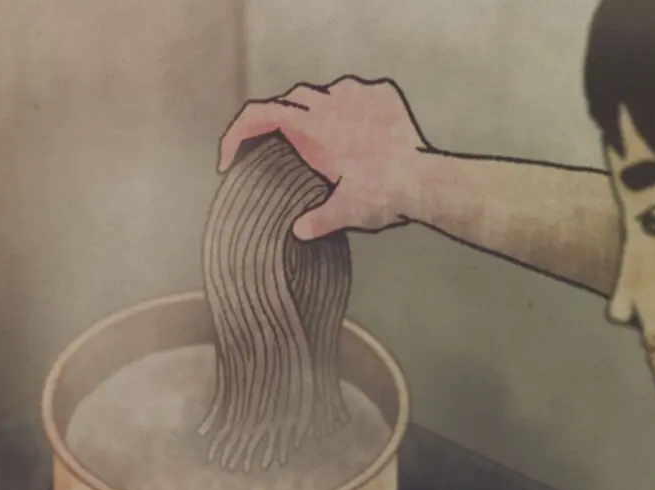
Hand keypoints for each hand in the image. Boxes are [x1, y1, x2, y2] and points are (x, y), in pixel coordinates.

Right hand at [218, 75, 429, 239]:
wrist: (426, 180)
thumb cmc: (383, 196)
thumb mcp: (344, 213)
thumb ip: (317, 221)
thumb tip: (299, 231)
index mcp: (310, 129)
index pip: (257, 116)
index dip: (235, 135)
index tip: (229, 160)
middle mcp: (329, 103)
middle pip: (288, 101)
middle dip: (276, 122)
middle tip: (276, 149)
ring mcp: (357, 95)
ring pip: (322, 93)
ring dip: (314, 112)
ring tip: (319, 141)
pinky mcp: (382, 95)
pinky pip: (356, 93)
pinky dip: (348, 108)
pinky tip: (355, 130)